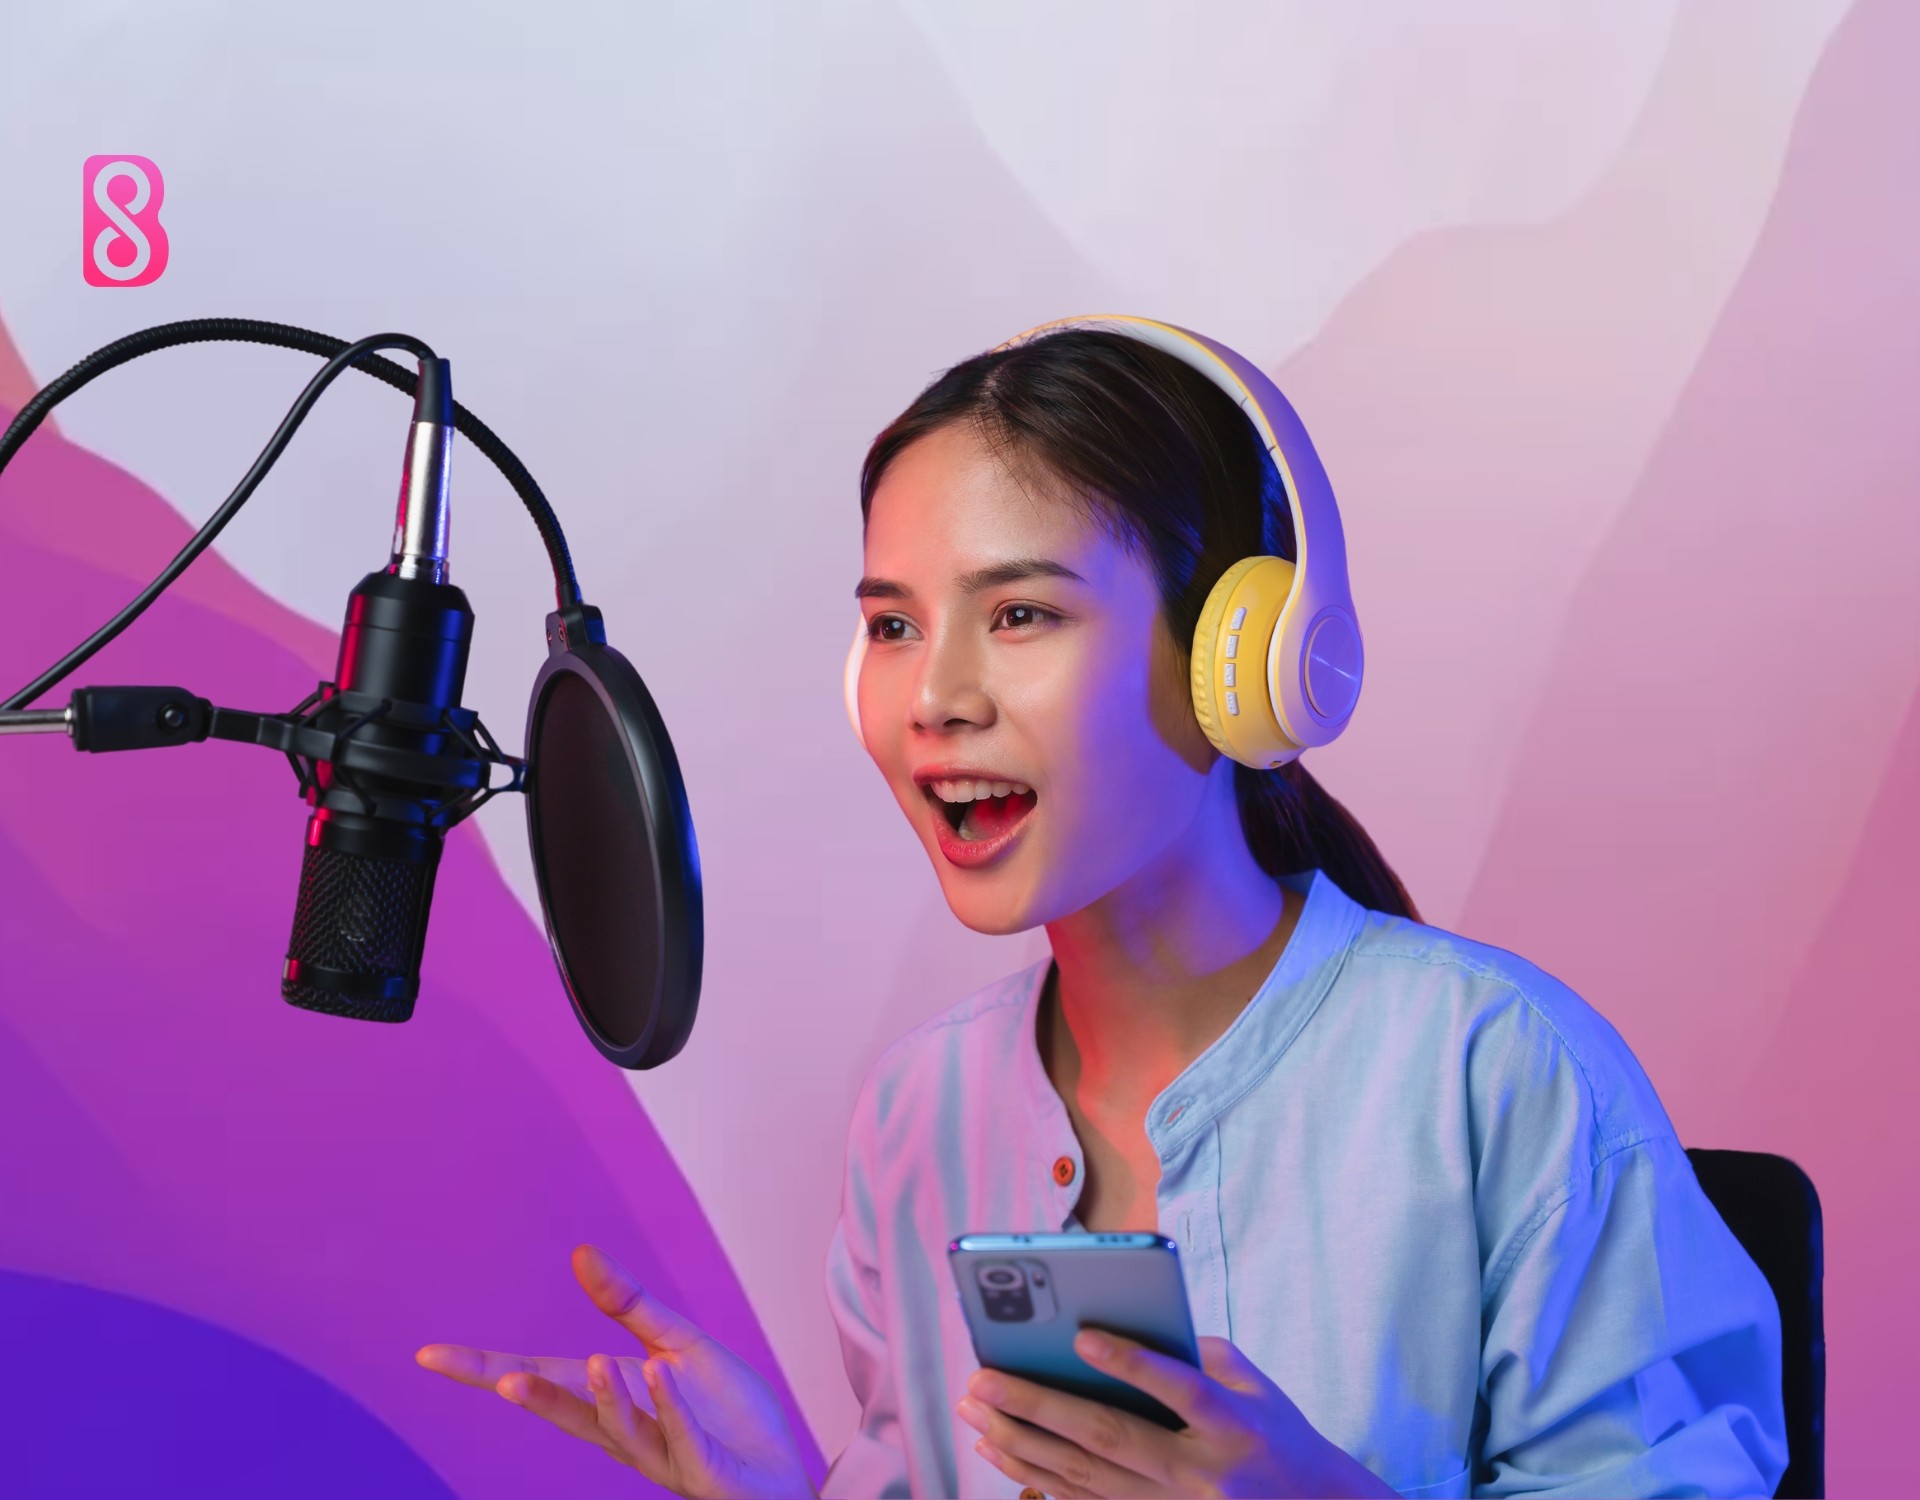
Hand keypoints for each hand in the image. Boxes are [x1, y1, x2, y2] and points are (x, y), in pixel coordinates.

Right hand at [416, 1243, 816, 1499]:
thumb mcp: (678, 1345)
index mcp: (613, 1401)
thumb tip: (581, 1254)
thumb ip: (629, 1304)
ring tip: (594, 1362)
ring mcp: (665, 1455)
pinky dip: (670, 1408)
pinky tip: (658, 1373)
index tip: (429, 1355)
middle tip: (501, 1381)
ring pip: (625, 1430)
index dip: (486, 1370)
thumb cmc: (726, 1414)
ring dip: (608, 1398)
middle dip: (533, 1398)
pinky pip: (684, 1439)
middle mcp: (627, 1434)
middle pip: (568, 1413)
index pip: (541, 1380)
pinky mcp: (706, 1473)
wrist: (779, 1471)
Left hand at [955, 1330, 1396, 1498]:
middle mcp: (1200, 1473)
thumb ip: (1198, 1355)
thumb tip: (1125, 1324)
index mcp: (1233, 1426)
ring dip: (1020, 1440)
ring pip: (1083, 1475)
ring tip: (975, 1409)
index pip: (1179, 1390)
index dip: (1131, 1363)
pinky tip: (998, 1449)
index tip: (1081, 1334)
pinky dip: (1034, 1476)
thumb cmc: (1275, 1434)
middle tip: (983, 1377)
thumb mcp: (1256, 1386)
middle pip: (1109, 1437)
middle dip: (1038, 1405)